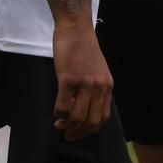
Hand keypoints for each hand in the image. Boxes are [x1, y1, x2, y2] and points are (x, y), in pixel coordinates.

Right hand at [51, 22, 112, 139]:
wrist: (76, 28)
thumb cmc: (83, 47)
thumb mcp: (97, 70)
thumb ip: (95, 87)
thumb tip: (86, 107)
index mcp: (107, 86)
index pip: (104, 117)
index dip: (91, 129)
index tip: (80, 132)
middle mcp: (99, 87)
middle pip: (92, 122)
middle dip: (79, 133)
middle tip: (68, 134)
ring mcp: (85, 84)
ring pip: (77, 118)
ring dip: (67, 127)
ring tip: (59, 125)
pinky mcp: (69, 80)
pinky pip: (63, 107)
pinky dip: (58, 114)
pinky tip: (55, 113)